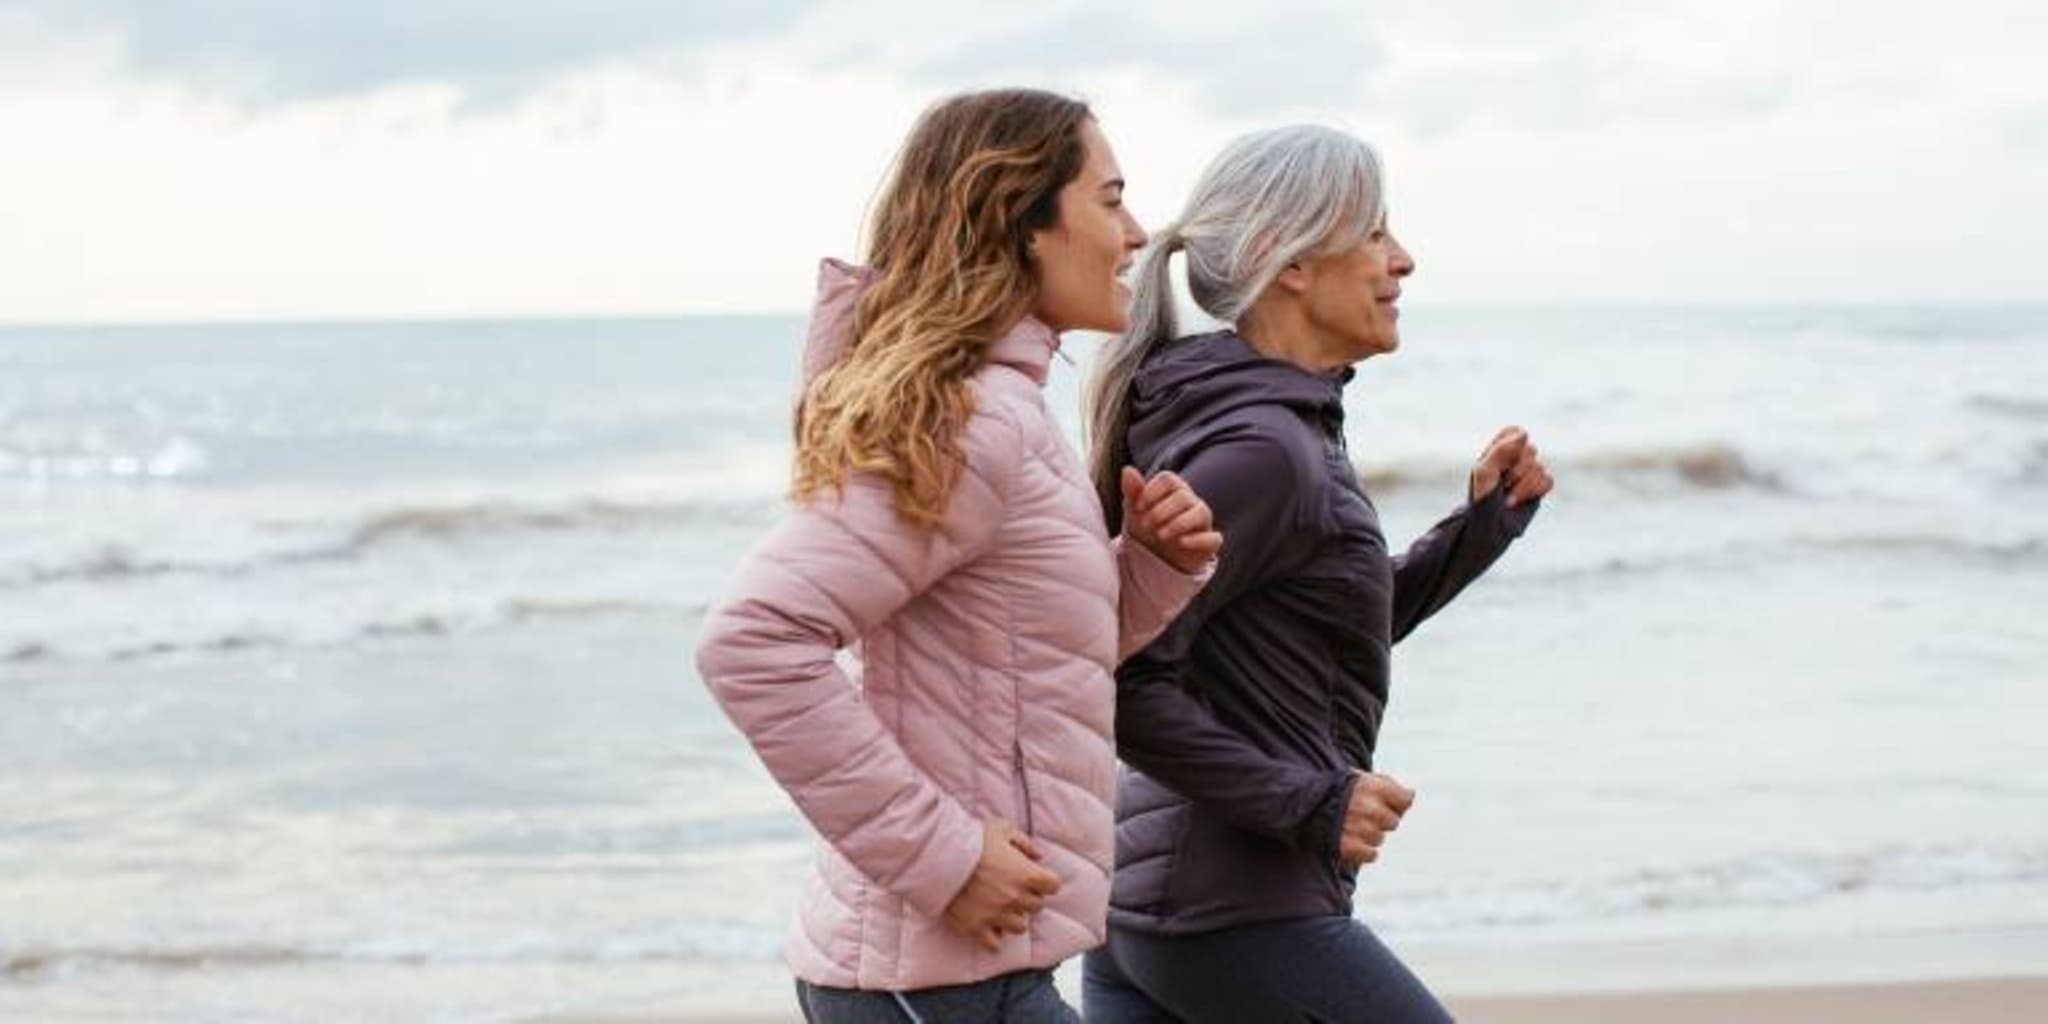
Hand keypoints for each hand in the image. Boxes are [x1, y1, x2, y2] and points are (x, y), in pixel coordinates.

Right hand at [940, 819, 1061, 951]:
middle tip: (1013, 889)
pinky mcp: (977, 928)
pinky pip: (995, 944)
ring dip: (1013, 918)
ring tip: (1001, 907)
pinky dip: (993, 937)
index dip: (1046, 881)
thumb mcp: (1002, 829)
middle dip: (1028, 898)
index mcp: (1026, 875)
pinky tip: (987, 925)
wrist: (939, 858)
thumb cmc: (972, 840)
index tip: (1035, 878)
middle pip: (1036, 907)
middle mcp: (1015, 898)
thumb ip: (1025, 842)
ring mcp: (997, 915)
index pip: (1053, 885)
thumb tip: (1039, 856)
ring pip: (1019, 927)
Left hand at [1121, 466, 1223, 573]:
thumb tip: (1127, 470)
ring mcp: (1203, 521)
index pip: (1168, 479)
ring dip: (1178, 524)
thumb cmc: (1148, 526)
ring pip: (1200, 513)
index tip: (1138, 508)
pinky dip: (1197, 540)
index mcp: (1174, 489)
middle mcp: (1192, 501)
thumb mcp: (1135, 510)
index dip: (1151, 491)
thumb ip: (1133, 490)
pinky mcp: (1209, 542)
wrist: (1156, 556)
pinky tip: (1181, 543)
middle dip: (1161, 511)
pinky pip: (1213, 538)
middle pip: (1183, 496)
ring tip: (1160, 535)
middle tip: (1146, 525)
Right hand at [1339, 772, 1414, 868]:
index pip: (1404, 800)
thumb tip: (1412, 794)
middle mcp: (1367, 807)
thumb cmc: (1338, 790)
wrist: (1304, 804)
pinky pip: (1372, 854)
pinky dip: (1364, 850)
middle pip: (1393, 822)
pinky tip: (1352, 839)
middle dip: (1382, 819)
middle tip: (1363, 815)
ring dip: (1369, 835)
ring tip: (1352, 826)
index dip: (1396, 802)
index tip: (1384, 801)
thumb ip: (1388, 784)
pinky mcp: (1349, 847)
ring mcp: (1358, 828)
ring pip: (1380, 839)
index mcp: (1371, 786)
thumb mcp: (1361, 778)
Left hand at [1469, 426, 1553, 507]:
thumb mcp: (1485, 472)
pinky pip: (1547, 480)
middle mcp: (1516, 457)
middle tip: (1502, 485)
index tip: (1500, 465)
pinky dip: (1533, 492)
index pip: (1515, 433)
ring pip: (1539, 467)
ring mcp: (1529, 471)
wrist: (1487, 528)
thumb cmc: (1481, 498)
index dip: (1512, 447)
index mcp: (1499, 448)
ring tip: (1507, 499)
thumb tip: (1524, 434)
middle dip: (1516, 471)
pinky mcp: (1539, 486)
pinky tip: (1519, 501)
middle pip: (1530, 450)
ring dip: (1522, 486)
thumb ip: (1501, 450)